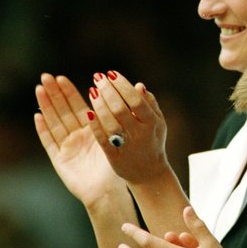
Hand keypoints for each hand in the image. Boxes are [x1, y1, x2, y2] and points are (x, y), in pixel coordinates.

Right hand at [35, 73, 125, 205]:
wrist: (109, 193)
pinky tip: (37, 116)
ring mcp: (67, 147)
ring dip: (46, 106)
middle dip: (54, 94)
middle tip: (45, 76)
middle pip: (63, 111)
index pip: (78, 106)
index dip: (68, 92)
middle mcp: (77, 137)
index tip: (61, 77)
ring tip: (39, 89)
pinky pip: (49, 142)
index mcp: (92, 130)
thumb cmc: (116, 167)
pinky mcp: (59, 160)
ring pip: (54, 122)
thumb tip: (121, 92)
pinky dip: (43, 129)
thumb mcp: (116, 138)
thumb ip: (114, 117)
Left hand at [87, 71, 172, 185]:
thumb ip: (149, 104)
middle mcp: (140, 134)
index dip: (123, 85)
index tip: (111, 74)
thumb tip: (138, 85)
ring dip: (99, 105)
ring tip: (92, 91)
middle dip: (108, 91)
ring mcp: (127, 146)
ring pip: (110, 123)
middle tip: (98, 77)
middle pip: (121, 109)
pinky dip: (95, 125)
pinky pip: (102, 139)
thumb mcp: (157, 122)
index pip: (136, 100)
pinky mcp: (114, 157)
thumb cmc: (152, 141)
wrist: (149, 173)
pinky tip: (88, 112)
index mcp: (151, 123)